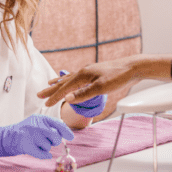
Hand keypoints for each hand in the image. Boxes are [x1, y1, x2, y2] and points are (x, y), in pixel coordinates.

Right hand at [0, 115, 74, 160]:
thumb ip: (50, 125)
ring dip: (44, 148)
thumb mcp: (36, 123)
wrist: (6, 137)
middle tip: (46, 141)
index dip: (66, 131)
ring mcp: (30, 135)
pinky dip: (44, 155)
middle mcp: (36, 125)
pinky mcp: (26, 145)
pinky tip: (42, 153)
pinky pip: (42, 154)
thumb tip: (66, 132)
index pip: (58, 124)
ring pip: (48, 146)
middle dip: (54, 142)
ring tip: (35, 144)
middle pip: (55, 137)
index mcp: (40, 118)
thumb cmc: (25, 131)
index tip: (71, 137)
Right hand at [39, 54, 171, 107]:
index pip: (65, 88)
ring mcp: (89, 72)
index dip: (54, 97)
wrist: (133, 67)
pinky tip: (71, 81)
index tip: (45, 104)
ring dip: (58, 83)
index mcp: (83, 75)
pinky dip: (70, 80)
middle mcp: (83, 72)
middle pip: (63, 82)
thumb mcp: (101, 88)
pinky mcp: (94, 73)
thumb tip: (67, 99)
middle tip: (39, 95)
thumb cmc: (118, 77)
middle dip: (51, 89)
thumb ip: (84, 94)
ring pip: (69, 78)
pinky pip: (77, 78)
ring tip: (49, 84)